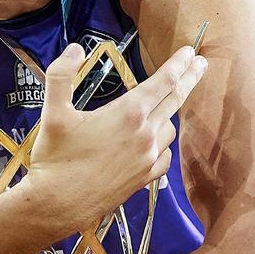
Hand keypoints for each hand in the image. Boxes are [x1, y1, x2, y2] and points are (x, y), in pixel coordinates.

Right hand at [26, 42, 206, 230]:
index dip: (178, 64)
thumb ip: (61, 75)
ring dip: (169, 113)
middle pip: (175, 100)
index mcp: (128, 113)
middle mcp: (145, 134)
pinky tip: (155, 142)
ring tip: (163, 105)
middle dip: (189, 78)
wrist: (58, 205)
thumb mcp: (53, 112)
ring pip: (169, 128)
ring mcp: (148, 158)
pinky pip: (164, 155)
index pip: (163, 81)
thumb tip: (75, 49)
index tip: (190, 52)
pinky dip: (163, 143)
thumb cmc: (55, 158)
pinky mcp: (145, 178)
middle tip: (201, 63)